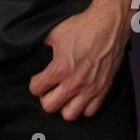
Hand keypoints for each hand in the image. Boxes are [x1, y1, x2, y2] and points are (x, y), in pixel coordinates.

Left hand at [29, 1, 129, 120]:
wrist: (108, 25)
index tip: (38, 79)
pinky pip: (90, 111)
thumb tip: (31, 45)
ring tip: (64, 95)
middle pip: (49, 106)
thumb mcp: (54, 33)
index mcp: (60, 69)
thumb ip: (41, 44)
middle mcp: (74, 83)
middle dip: (45, 97)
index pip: (36, 89)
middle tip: (49, 88)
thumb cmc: (83, 27)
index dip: (34, 84)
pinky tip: (80, 96)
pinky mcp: (103, 89)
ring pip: (70, 114)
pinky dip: (83, 107)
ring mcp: (89, 88)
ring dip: (64, 106)